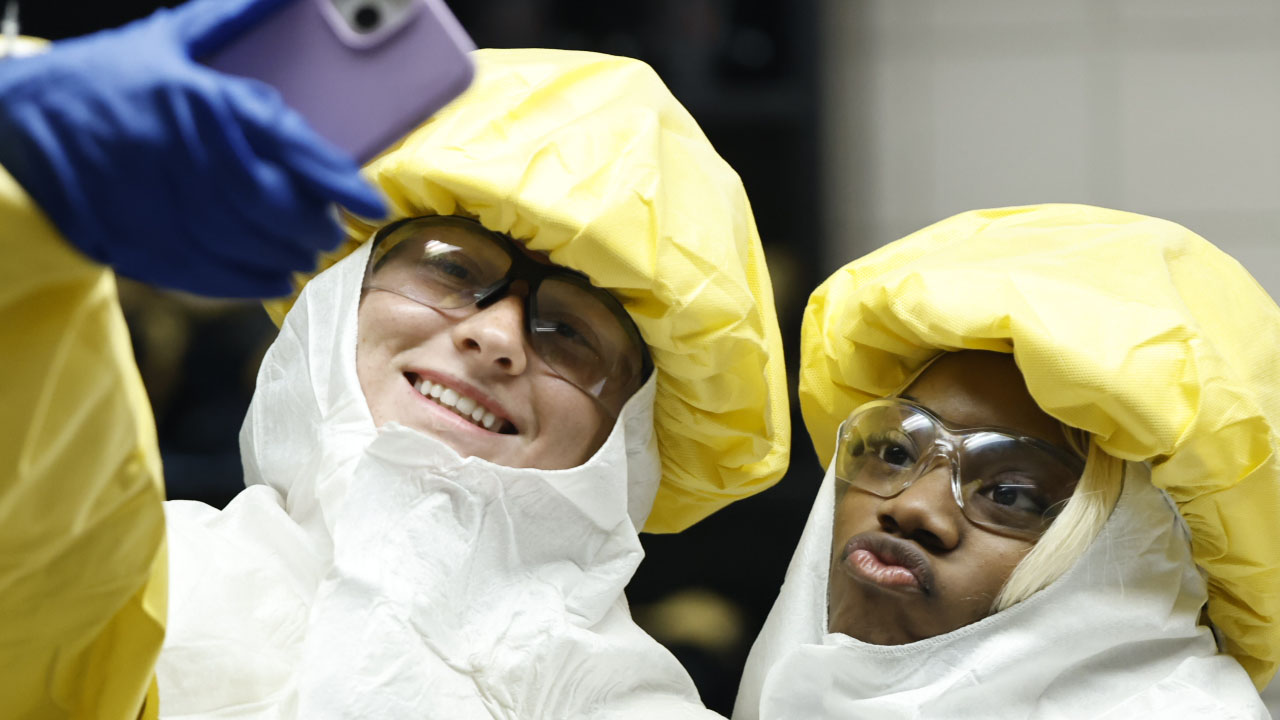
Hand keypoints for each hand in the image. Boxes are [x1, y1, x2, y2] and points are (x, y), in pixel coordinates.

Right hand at [0, 0, 385, 296]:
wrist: (14, 123)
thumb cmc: (103, 78)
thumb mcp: (165, 41)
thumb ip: (229, 22)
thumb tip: (285, 0)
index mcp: (195, 98)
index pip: (284, 142)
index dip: (334, 178)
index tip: (369, 201)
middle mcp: (179, 151)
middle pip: (270, 202)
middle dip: (312, 223)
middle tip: (332, 230)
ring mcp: (154, 200)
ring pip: (241, 242)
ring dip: (284, 255)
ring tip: (306, 253)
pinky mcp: (133, 238)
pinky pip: (205, 270)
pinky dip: (246, 280)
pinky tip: (270, 277)